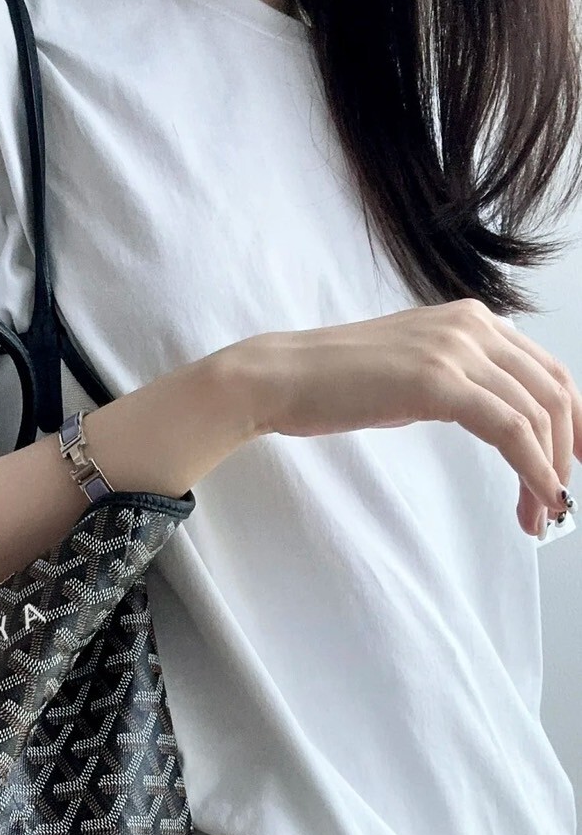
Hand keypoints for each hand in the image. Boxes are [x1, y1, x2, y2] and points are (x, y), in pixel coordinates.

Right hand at [238, 298, 581, 536]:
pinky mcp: (438, 382)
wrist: (282, 377)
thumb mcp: (413, 370)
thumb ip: (459, 380)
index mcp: (471, 320)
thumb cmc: (334, 382)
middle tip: (560, 501)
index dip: (574, 422)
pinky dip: (533, 469)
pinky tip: (538, 497)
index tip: (576, 462)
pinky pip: (510, 430)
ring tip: (540, 514)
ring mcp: (457, 350)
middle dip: (567, 453)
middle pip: (554, 393)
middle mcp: (473, 326)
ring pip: (538, 415)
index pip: (549, 371)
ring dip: (548, 473)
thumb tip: (495, 418)